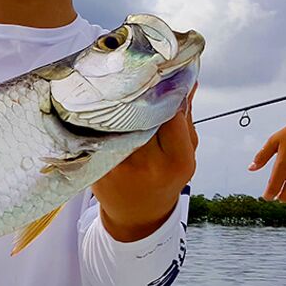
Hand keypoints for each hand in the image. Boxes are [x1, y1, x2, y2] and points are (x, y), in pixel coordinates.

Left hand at [92, 84, 198, 240]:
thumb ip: (186, 118)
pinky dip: (101, 115)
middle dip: (140, 91)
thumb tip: (188, 80)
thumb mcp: (185, 153)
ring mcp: (119, 164)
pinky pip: (99, 130)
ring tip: (119, 83)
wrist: (135, 214)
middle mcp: (147, 163)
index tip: (163, 75)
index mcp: (176, 161)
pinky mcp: (96, 164)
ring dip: (118, 99)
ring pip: (118, 118)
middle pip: (142, 112)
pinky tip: (102, 105)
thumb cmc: (163, 180)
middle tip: (138, 71)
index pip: (172, 113)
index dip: (166, 91)